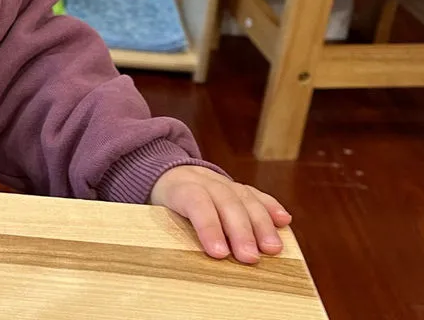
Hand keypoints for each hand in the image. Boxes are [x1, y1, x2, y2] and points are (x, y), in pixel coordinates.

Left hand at [150, 165, 291, 263]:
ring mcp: (221, 181)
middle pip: (225, 201)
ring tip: (272, 249)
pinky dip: (271, 208)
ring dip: (261, 224)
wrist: (163, 174)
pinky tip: (284, 221)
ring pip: (244, 197)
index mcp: (177, 187)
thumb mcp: (152, 213)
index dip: (208, 226)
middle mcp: (202, 180)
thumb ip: (163, 230)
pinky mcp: (236, 186)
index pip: (195, 201)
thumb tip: (173, 261)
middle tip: (249, 258)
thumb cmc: (159, 205)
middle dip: (240, 230)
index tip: (218, 253)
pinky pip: (256, 194)